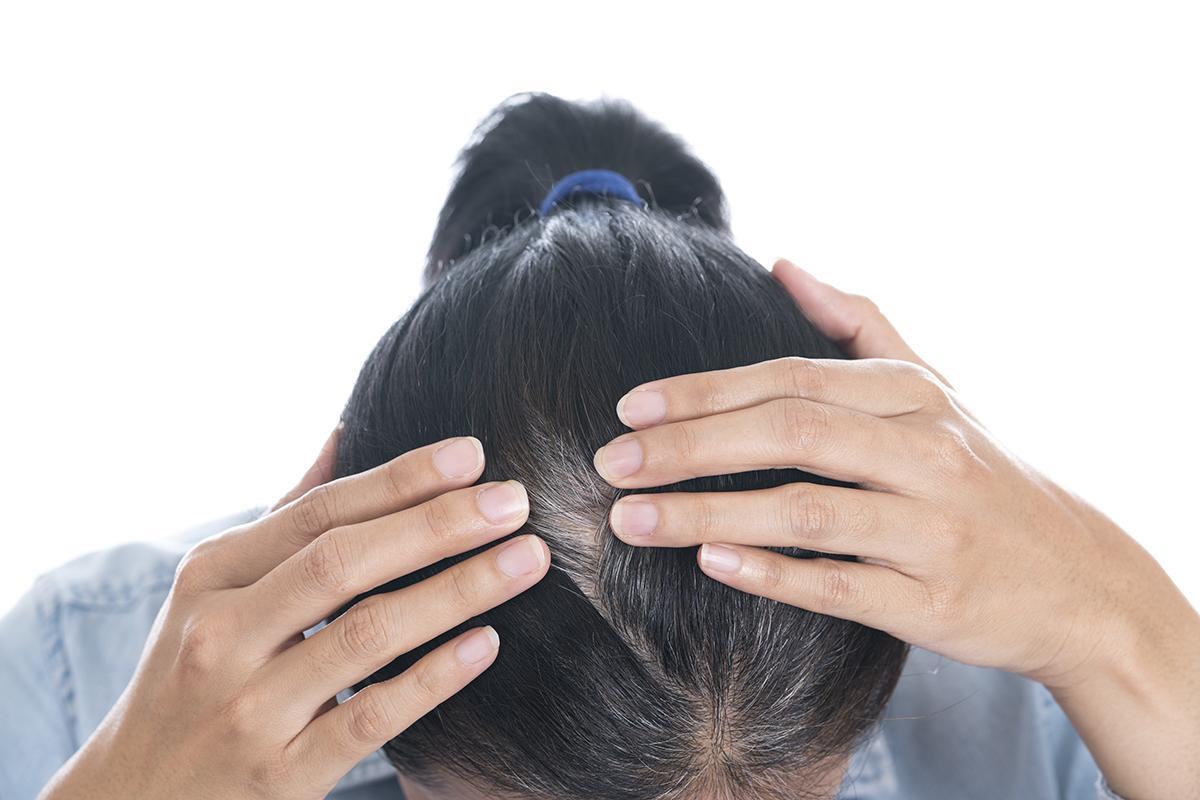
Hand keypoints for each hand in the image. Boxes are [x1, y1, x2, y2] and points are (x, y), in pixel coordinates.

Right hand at [39, 427, 549, 799]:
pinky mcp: (280, 776)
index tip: (473, 454)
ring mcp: (250, 709)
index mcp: (210, 577)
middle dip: (438, 525)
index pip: (317, 512)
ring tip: (527, 559)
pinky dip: (433, 677)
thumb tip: (344, 430)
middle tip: (515, 502)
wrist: (135, 799)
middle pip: (344, 563)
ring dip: (458, 590)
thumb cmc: (194, 675)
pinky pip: (372, 718)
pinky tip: (488, 643)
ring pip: (367, 634)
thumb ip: (284, 515)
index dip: (399, 479)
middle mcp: (222, 636)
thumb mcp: (213, 591)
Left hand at [594, 258, 1199, 797]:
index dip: (706, 393)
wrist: (1078, 580)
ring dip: (707, 514)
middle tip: (610, 461)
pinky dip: (774, 575)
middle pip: (791, 435)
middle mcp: (925, 453)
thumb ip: (859, 323)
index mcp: (914, 396)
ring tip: (630, 520)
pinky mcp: (932, 602)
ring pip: (806, 513)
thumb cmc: (982, 474)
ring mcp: (931, 531)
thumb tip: (784, 264)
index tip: (629, 406)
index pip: (792, 381)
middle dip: (689, 446)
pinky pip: (840, 587)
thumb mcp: (937, 388)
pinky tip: (710, 564)